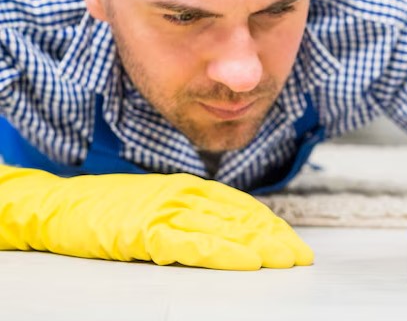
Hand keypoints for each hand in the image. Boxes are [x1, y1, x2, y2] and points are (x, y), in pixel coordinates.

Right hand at [0, 165, 313, 269]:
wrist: (62, 206)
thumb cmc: (111, 208)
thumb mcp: (161, 201)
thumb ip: (195, 211)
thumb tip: (234, 229)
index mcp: (190, 187)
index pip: (243, 207)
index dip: (271, 226)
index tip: (292, 242)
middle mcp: (185, 195)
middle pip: (241, 218)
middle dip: (274, 238)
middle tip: (300, 255)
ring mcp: (167, 211)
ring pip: (225, 229)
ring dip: (259, 246)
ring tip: (284, 260)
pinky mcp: (147, 231)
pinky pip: (194, 243)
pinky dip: (224, 253)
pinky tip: (246, 262)